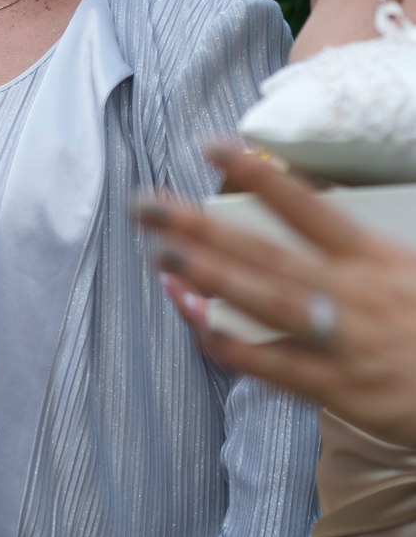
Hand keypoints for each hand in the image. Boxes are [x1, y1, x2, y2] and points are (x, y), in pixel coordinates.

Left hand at [138, 146, 415, 448]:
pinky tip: (196, 325)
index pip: (306, 205)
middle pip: (264, 251)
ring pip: (264, 303)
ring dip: (207, 278)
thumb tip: (310, 202)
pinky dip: (234, 348)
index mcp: (375, 256)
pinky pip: (276, 369)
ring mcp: (344, 343)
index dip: (257, 175)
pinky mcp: (341, 391)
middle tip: (146, 203)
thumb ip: (361, 236)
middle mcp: (353, 293)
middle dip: (201, 226)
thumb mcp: (407, 262)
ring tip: (158, 254)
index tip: (211, 145)